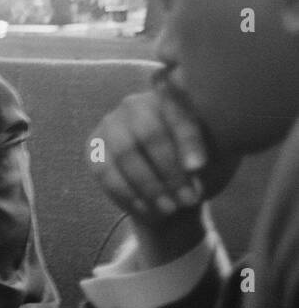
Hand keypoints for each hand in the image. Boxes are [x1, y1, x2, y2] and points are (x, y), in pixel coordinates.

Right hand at [91, 83, 237, 264]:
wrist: (168, 180)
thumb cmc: (197, 161)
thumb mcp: (214, 155)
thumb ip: (207, 155)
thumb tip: (194, 169)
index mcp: (170, 97)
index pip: (177, 112)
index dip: (186, 138)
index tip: (197, 167)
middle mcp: (135, 105)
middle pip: (147, 134)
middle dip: (169, 171)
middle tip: (188, 199)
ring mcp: (110, 124)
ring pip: (124, 154)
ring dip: (149, 186)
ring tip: (170, 209)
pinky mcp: (93, 146)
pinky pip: (105, 171)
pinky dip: (128, 194)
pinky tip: (149, 210)